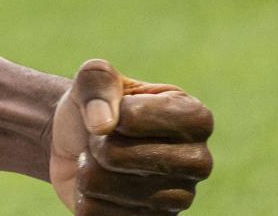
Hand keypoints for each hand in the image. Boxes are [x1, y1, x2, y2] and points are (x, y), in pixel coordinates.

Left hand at [47, 59, 214, 212]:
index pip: (140, 118)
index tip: (118, 111)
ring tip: (100, 162)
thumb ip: (98, 81)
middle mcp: (198, 161)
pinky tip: (100, 188)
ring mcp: (180, 199)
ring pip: (110, 188)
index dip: (115, 113)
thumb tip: (104, 125)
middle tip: (104, 139)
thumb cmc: (97, 105)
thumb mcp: (94, 77)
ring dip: (89, 171)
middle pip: (122, 158)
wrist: (79, 143)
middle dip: (98, 145)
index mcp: (195, 117)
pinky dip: (87, 199)